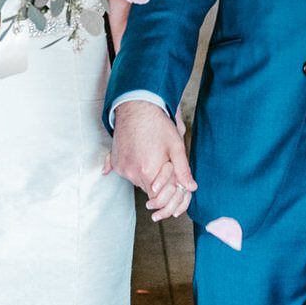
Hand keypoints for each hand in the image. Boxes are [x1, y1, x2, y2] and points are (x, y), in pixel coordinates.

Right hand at [110, 99, 195, 220]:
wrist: (137, 106)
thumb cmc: (158, 124)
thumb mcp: (176, 147)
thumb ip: (183, 170)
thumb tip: (191, 187)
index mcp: (148, 172)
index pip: (158, 198)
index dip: (168, 192)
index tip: (172, 182)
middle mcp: (131, 173)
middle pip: (148, 190)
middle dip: (159, 184)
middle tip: (165, 166)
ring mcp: (121, 168)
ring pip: (138, 181)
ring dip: (147, 175)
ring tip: (153, 156)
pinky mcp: (115, 162)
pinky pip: (125, 172)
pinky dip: (132, 169)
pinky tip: (136, 159)